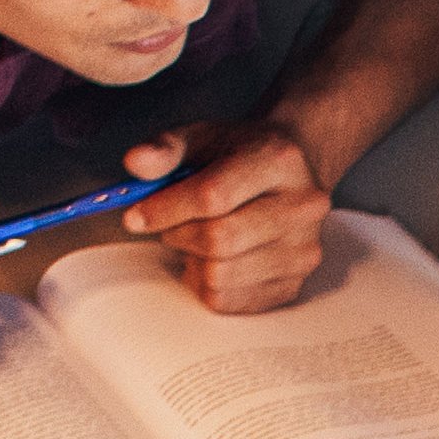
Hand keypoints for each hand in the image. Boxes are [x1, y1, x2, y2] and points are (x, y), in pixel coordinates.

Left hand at [120, 120, 345, 311]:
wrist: (289, 172)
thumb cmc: (239, 156)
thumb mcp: (201, 138)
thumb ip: (165, 148)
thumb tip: (137, 162)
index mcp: (279, 159)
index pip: (213, 195)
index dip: (164, 209)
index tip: (135, 215)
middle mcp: (303, 205)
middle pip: (219, 240)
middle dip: (179, 234)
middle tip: (172, 224)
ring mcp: (303, 248)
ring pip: (219, 277)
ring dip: (192, 261)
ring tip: (197, 238)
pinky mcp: (294, 284)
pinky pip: (227, 301)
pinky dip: (206, 284)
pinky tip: (213, 259)